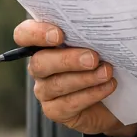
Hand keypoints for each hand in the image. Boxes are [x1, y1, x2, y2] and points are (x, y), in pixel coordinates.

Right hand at [14, 20, 136, 136]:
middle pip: (40, 62)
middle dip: (67, 60)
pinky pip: (68, 104)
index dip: (36, 33)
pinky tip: (108, 86)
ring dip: (85, 78)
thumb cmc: (102, 61)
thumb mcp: (96, 43)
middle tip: (93, 58)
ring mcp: (44, 90)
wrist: (113, 97)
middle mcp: (39, 66)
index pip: (23, 35)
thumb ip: (90, 33)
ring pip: (56, 84)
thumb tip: (98, 25)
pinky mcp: (55, 110)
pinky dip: (91, 94)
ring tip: (106, 72)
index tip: (59, 35)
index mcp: (43, 43)